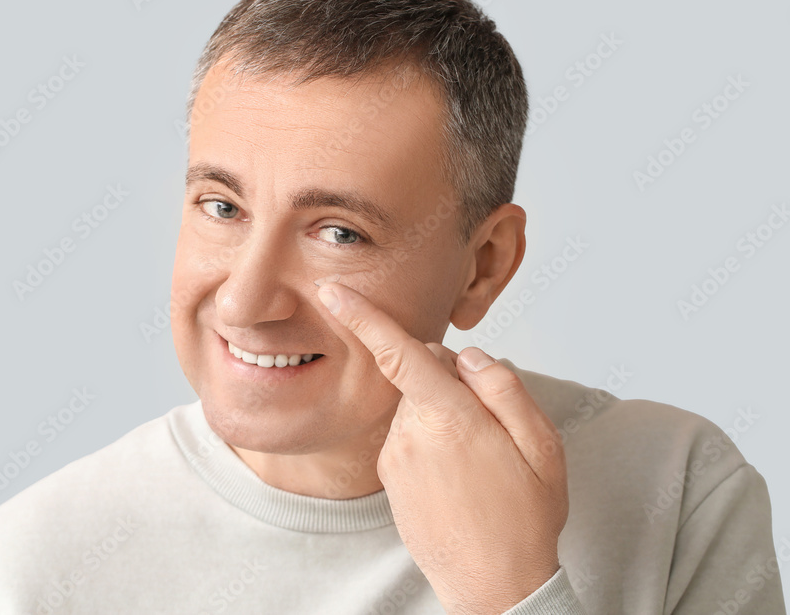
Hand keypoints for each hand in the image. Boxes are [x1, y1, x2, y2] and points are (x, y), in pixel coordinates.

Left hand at [316, 280, 568, 614]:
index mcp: (448, 417)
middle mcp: (411, 433)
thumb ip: (502, 387)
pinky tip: (458, 476)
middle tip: (490, 424)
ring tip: (478, 461)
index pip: (398, 352)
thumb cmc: (524, 516)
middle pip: (419, 377)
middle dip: (447, 380)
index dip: (363, 316)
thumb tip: (467, 356)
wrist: (493, 586)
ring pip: (416, 408)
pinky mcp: (390, 478)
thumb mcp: (541, 445)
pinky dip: (431, 442)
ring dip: (442, 415)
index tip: (334, 290)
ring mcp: (396, 458)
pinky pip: (409, 438)